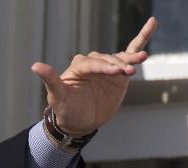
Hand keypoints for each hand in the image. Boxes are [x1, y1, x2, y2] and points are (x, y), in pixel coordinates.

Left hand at [31, 16, 155, 135]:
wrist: (79, 123)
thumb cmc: (65, 111)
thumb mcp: (57, 97)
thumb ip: (51, 80)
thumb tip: (35, 65)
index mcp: (79, 66)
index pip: (93, 63)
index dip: (104, 68)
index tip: (115, 73)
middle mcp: (94, 62)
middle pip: (108, 61)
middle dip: (118, 66)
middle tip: (127, 73)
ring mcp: (107, 66)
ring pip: (121, 58)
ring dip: (131, 58)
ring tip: (142, 59)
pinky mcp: (119, 72)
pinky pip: (131, 51)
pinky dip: (142, 38)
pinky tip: (152, 23)